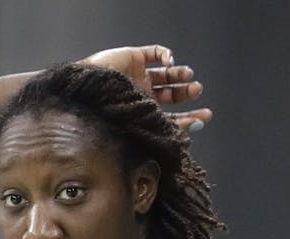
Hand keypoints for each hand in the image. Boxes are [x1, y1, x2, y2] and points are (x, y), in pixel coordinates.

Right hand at [83, 44, 213, 130]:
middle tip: (197, 91)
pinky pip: (155, 52)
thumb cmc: (104, 113)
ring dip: (180, 75)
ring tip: (188, 77)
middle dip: (186, 93)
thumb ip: (161, 130)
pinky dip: (166, 54)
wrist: (85, 92)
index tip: (204, 118)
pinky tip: (170, 61)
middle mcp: (141, 95)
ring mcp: (138, 75)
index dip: (187, 119)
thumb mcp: (137, 124)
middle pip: (170, 95)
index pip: (169, 117)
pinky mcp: (134, 57)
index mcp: (141, 114)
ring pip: (166, 74)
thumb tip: (190, 136)